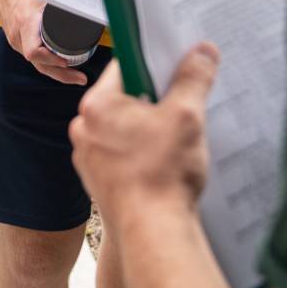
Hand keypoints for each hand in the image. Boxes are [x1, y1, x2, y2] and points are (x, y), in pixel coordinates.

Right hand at [0, 0, 86, 85]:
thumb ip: (60, 0)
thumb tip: (84, 5)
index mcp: (25, 24)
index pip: (35, 52)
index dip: (51, 59)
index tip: (67, 61)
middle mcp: (18, 36)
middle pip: (39, 64)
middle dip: (61, 74)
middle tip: (81, 78)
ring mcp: (16, 41)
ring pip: (37, 63)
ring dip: (56, 71)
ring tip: (76, 76)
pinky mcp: (18, 42)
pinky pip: (33, 57)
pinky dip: (47, 64)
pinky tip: (60, 66)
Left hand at [69, 46, 219, 225]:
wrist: (153, 235)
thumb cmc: (163, 176)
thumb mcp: (187, 116)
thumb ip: (194, 79)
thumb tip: (203, 52)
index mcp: (97, 106)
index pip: (125, 67)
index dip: (155, 63)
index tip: (176, 67)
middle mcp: (84, 129)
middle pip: (125, 98)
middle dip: (155, 100)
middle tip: (183, 108)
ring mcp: (89, 158)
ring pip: (124, 128)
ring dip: (150, 129)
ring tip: (176, 142)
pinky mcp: (99, 181)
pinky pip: (122, 154)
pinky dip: (142, 154)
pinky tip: (164, 166)